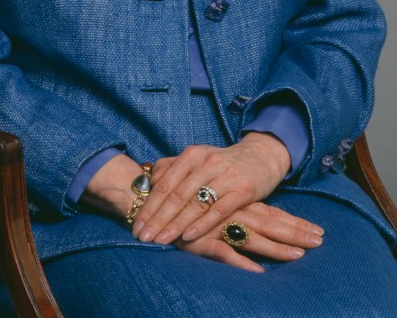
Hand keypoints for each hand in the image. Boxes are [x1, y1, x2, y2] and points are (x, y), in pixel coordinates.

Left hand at [132, 133, 291, 245]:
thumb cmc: (223, 163)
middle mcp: (206, 163)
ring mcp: (225, 176)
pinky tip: (188, 237)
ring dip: (175, 224)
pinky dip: (202, 224)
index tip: (135, 225)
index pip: (165, 183)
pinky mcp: (243, 189)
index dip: (149, 206)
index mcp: (192, 155)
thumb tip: (149, 183)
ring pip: (195, 203)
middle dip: (157, 218)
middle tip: (143, 237)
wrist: (261, 157)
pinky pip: (219, 210)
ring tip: (160, 240)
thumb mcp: (198, 159)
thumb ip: (173, 168)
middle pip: (176, 194)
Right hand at [173, 200, 323, 273]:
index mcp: (236, 203)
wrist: (148, 198)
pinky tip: (258, 272)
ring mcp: (216, 226)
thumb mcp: (207, 202)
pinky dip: (240, 262)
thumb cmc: (181, 199)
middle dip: (295, 233)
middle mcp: (231, 212)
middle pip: (269, 223)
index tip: (319, 231)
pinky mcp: (200, 240)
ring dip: (276, 247)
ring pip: (252, 237)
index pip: (272, 212)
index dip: (295, 222)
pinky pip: (223, 252)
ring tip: (299, 255)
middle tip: (320, 241)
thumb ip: (227, 209)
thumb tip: (254, 221)